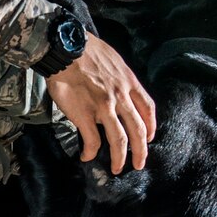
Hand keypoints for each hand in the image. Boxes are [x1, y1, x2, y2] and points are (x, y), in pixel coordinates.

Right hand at [45, 35, 155, 173]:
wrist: (65, 48)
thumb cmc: (85, 49)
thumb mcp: (112, 59)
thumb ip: (118, 77)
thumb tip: (115, 87)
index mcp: (129, 82)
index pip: (147, 108)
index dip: (151, 126)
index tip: (149, 137)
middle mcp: (120, 97)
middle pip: (138, 129)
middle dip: (141, 150)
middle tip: (139, 163)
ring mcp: (104, 107)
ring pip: (120, 139)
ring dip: (120, 158)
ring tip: (117, 168)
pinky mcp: (85, 114)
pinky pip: (92, 140)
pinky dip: (90, 152)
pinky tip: (86, 156)